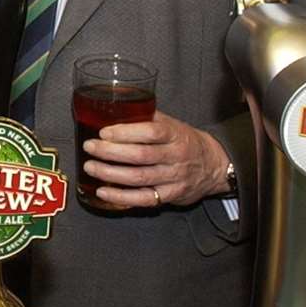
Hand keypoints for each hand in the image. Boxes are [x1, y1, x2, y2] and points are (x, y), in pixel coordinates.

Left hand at [81, 111, 230, 208]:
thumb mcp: (172, 124)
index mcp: (175, 135)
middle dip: (111, 152)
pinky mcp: (170, 196)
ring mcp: (173, 178)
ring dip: (111, 174)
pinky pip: (144, 199)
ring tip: (90, 167)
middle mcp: (175, 157)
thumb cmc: (186, 141)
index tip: (104, 132)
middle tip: (90, 147)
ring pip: (140, 178)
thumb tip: (115, 107)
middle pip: (141, 156)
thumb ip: (147, 117)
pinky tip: (103, 192)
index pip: (151, 132)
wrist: (214, 166)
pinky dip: (121, 197)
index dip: (125, 132)